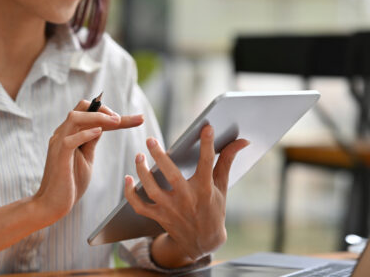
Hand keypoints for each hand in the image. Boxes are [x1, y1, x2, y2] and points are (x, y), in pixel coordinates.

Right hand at [34, 99, 143, 222]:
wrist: (53, 204)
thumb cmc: (70, 182)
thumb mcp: (86, 157)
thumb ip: (91, 141)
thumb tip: (102, 126)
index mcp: (70, 133)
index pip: (90, 113)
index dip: (113, 113)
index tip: (138, 119)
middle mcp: (63, 134)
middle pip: (82, 108)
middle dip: (105, 109)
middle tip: (123, 118)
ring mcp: (59, 143)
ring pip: (75, 118)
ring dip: (98, 117)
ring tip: (116, 121)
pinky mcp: (59, 157)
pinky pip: (70, 140)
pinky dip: (85, 133)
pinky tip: (99, 132)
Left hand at [124, 125, 248, 265]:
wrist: (203, 242)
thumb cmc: (213, 208)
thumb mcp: (222, 185)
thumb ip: (227, 160)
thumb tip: (242, 141)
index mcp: (205, 189)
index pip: (207, 163)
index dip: (208, 145)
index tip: (207, 128)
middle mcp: (187, 199)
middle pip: (171, 176)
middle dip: (160, 157)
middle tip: (150, 140)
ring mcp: (171, 209)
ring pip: (151, 190)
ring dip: (142, 172)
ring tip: (139, 156)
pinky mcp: (159, 217)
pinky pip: (140, 205)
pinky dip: (130, 194)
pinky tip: (127, 178)